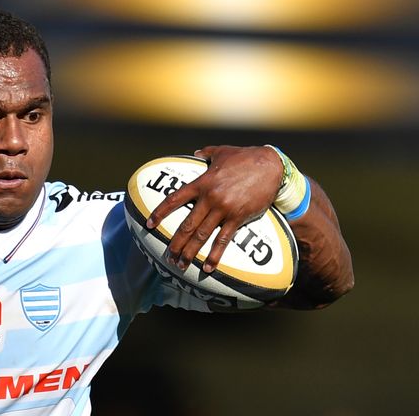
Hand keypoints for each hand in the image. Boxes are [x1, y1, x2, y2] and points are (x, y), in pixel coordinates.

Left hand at [145, 145, 282, 272]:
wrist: (271, 166)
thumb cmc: (245, 157)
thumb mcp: (222, 152)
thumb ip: (206, 153)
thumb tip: (195, 153)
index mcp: (202, 182)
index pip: (174, 199)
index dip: (160, 213)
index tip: (149, 224)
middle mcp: (210, 197)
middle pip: (187, 224)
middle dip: (175, 243)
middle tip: (168, 256)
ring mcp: (224, 209)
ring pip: (202, 235)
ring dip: (190, 252)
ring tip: (181, 265)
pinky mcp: (239, 217)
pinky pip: (224, 240)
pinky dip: (215, 255)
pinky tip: (208, 267)